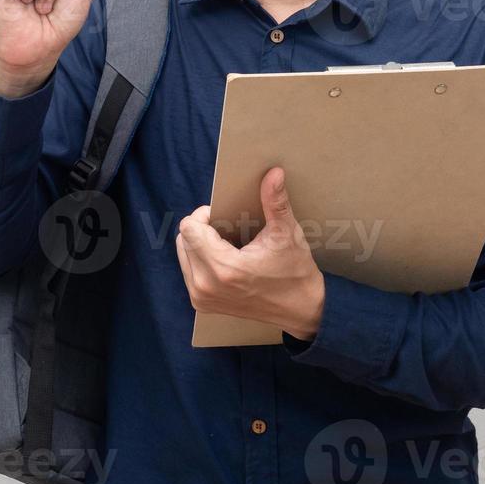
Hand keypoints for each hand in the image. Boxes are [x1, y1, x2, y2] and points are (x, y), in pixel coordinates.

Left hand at [175, 167, 325, 340]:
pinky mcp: (201, 303)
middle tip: (230, 231)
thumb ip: (276, 201)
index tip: (225, 217)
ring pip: (183, 253)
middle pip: (183, 239)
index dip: (205, 216)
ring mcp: (201, 297)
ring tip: (228, 245)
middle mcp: (205, 286)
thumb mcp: (287, 234)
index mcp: (224, 268)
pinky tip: (225, 259)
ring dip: (200, 243)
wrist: (301, 311)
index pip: (189, 228)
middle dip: (203, 229)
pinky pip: (189, 269)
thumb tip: (274, 172)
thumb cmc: (295, 272)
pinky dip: (201, 259)